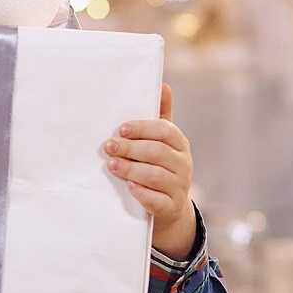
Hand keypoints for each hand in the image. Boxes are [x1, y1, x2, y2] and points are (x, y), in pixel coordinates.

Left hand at [105, 83, 197, 259]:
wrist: (170, 207)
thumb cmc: (160, 166)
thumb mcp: (163, 142)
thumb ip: (161, 116)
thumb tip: (163, 86)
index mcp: (180, 144)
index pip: (164, 131)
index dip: (142, 128)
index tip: (121, 129)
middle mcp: (183, 164)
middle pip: (157, 152)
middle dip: (130, 148)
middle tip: (109, 147)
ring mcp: (179, 186)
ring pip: (155, 175)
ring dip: (130, 169)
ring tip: (112, 165)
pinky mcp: (171, 207)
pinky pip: (156, 200)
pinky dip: (141, 192)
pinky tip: (129, 186)